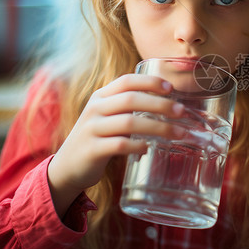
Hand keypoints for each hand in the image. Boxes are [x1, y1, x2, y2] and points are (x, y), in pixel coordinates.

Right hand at [47, 74, 184, 217]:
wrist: (66, 167)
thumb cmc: (97, 139)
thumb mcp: (108, 117)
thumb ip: (128, 108)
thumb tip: (168, 105)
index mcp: (101, 97)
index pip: (127, 81)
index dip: (149, 82)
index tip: (170, 88)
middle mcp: (95, 109)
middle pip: (132, 99)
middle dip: (160, 104)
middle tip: (182, 112)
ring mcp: (92, 129)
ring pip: (129, 123)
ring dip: (158, 127)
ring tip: (178, 133)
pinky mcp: (92, 150)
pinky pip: (120, 145)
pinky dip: (138, 146)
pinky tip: (149, 148)